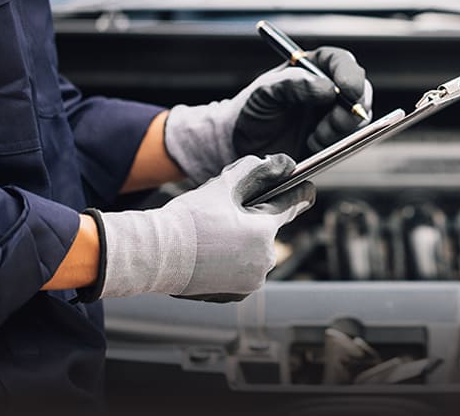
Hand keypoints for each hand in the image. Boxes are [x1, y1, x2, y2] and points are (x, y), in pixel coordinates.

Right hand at [95, 154, 313, 299]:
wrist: (154, 256)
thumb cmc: (187, 221)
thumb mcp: (223, 186)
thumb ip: (257, 170)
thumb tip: (283, 163)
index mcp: (264, 231)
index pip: (293, 205)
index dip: (300, 192)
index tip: (306, 188)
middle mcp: (264, 260)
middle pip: (268, 230)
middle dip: (254, 220)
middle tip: (226, 215)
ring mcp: (251, 281)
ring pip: (255, 252)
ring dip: (243, 243)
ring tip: (214, 237)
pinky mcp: (235, 295)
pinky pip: (242, 272)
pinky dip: (231, 264)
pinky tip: (210, 256)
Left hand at [164, 47, 372, 183]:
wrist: (240, 147)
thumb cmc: (250, 112)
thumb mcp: (264, 94)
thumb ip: (292, 85)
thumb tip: (327, 87)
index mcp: (311, 68)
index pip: (341, 62)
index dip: (350, 74)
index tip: (349, 90)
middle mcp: (328, 88)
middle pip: (360, 90)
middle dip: (350, 109)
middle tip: (331, 125)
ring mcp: (333, 113)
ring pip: (359, 118)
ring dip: (340, 130)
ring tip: (313, 138)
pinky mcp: (334, 138)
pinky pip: (351, 140)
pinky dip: (336, 145)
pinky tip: (313, 146)